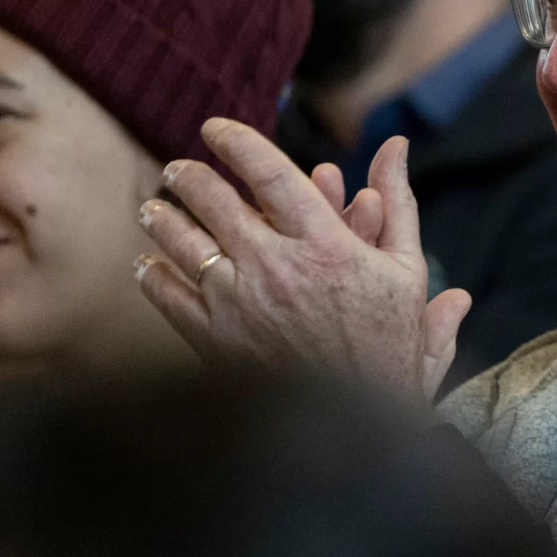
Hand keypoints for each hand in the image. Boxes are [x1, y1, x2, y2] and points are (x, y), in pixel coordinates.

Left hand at [134, 120, 470, 404]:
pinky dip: (153, 273)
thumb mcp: (407, 270)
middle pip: (211, 197)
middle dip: (189, 174)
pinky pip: (167, 293)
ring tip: (155, 209)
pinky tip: (150, 264)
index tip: (216, 130)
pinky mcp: (213, 339)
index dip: (235, 141)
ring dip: (161, 216)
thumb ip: (397, 203)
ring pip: (180, 240)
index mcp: (324, 244)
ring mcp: (238, 302)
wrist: (358, 427)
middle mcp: (275, 266)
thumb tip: (396, 144)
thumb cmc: (390, 346)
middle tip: (179, 169)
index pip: (267, 171)